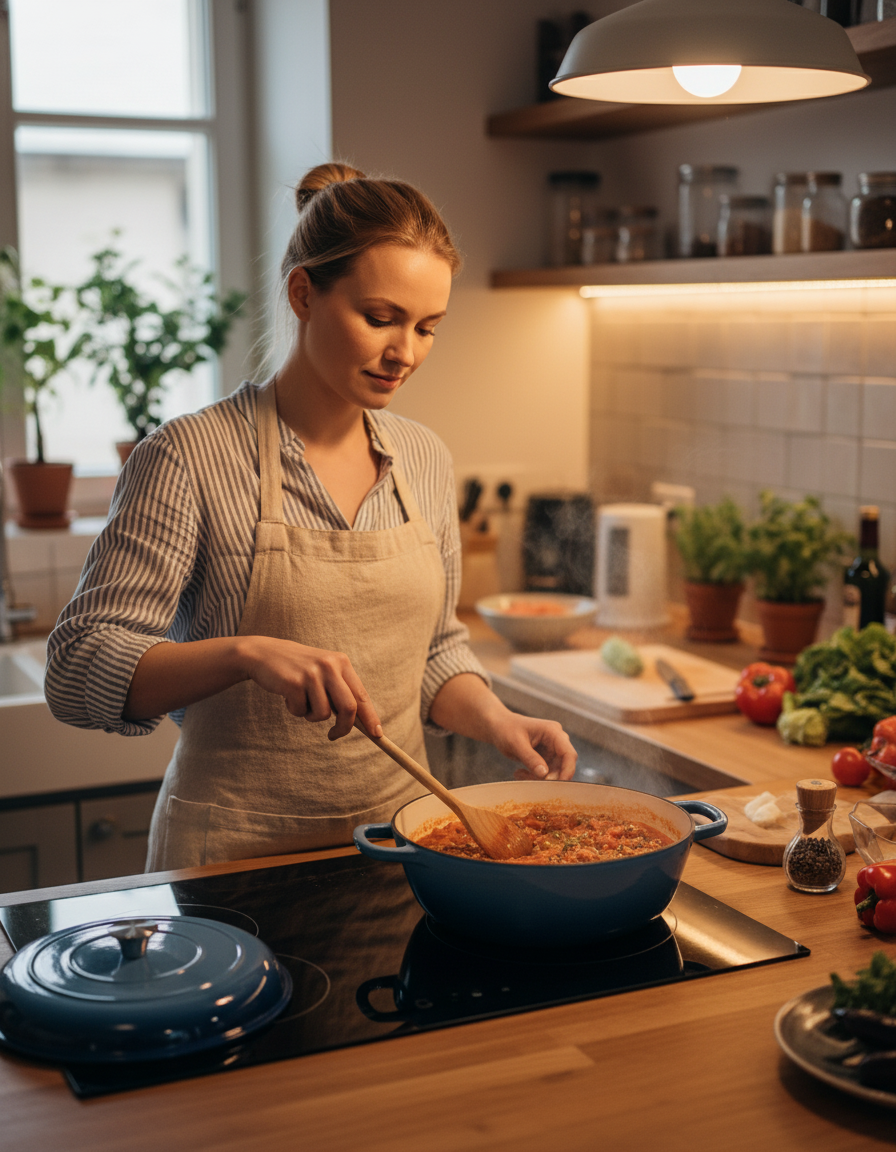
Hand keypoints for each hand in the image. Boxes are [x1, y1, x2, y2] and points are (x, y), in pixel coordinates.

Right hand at [239, 636, 381, 739]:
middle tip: (333, 736)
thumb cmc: (298, 668)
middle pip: (348, 708)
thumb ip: (340, 691)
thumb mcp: (323, 672)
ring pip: (323, 714)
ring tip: (301, 700)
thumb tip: (360, 721)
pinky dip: (294, 710)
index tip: (377, 735)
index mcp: (341, 662)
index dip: (370, 717)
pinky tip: (287, 694)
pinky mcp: (294, 682)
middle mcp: (329, 665)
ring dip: (310, 715)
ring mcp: (312, 673)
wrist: (264, 653)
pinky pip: (300, 711)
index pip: (361, 695)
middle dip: (343, 728)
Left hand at [492, 714, 577, 781]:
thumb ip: (531, 758)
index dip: (567, 770)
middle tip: (533, 783)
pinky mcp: (545, 756)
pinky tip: (519, 773)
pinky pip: (545, 771)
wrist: (498, 726)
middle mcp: (556, 740)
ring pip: (553, 770)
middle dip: (550, 776)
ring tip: (520, 775)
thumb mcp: (516, 744)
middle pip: (563, 764)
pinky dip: (533, 776)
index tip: (559, 785)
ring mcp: (551, 748)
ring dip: (538, 777)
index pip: (569, 753)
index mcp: (553, 732)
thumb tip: (544, 774)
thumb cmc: (506, 729)